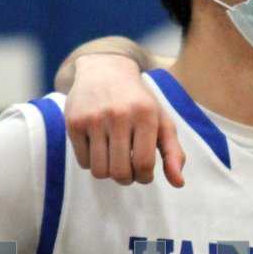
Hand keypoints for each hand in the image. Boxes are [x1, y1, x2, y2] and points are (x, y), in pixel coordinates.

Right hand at [65, 54, 184, 185]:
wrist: (105, 70)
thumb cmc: (138, 101)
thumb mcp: (161, 120)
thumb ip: (174, 152)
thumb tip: (179, 183)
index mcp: (145, 114)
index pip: (144, 165)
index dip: (144, 177)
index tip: (144, 172)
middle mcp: (119, 114)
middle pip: (120, 172)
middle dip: (127, 178)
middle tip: (128, 168)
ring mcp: (94, 118)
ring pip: (100, 171)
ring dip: (109, 172)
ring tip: (114, 158)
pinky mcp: (74, 122)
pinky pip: (83, 162)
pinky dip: (92, 162)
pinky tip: (99, 146)